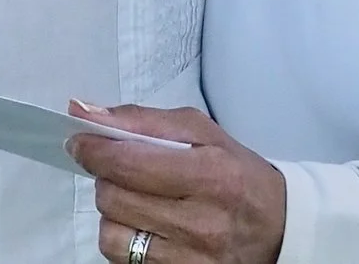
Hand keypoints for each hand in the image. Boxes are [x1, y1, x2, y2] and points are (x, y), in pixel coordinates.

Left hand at [67, 103, 285, 263]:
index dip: (93, 149)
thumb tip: (83, 110)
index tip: (79, 140)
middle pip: (113, 198)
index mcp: (211, 175)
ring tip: (137, 201)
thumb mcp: (203, 133)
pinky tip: (145, 227)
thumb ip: (142, 120)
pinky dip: (124, 240)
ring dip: (114, 213)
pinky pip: (123, 261)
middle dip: (107, 177)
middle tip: (122, 170)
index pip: (128, 162)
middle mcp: (201, 223)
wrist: (279, 230)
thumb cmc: (238, 174)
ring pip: (111, 234)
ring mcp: (190, 260)